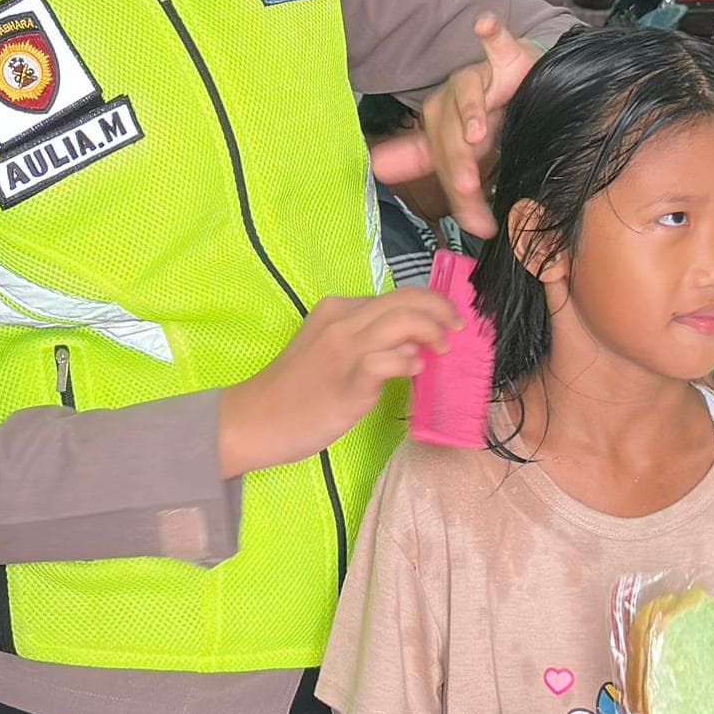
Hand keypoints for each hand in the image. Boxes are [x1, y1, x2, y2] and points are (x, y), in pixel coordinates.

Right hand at [218, 289, 455, 475]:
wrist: (255, 419)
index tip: (446, 321)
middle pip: (406, 300)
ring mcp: (345, 349)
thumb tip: (413, 344)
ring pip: (404, 321)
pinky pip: (390, 361)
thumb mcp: (328, 350)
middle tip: (458, 329)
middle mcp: (342, 320)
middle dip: (442, 309)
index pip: (396, 295)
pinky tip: (415, 371)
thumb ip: (368, 341)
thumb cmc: (293, 390)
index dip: (429, 304)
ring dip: (434, 332)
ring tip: (444, 349)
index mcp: (337, 308)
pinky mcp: (348, 382)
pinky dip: (409, 362)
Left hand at [368, 14, 541, 236]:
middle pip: (448, 134)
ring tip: (478, 137)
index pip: (430, 157)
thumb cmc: (494, 124)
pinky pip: (497, 43)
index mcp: (439, 128)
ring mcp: (478, 79)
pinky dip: (491, 33)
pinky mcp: (506, 58)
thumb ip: (456, 183)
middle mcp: (451, 103)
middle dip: (458, 161)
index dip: (418, 170)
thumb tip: (460, 220)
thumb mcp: (473, 158)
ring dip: (472, 115)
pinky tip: (484, 26)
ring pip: (466, 95)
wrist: (529, 87)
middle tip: (467, 187)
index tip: (390, 176)